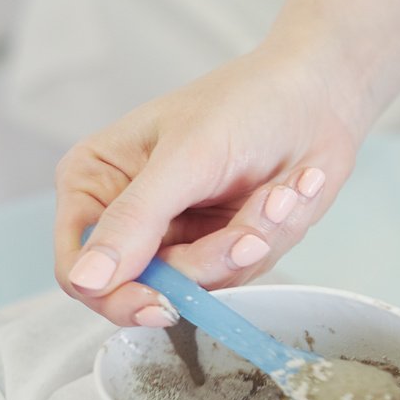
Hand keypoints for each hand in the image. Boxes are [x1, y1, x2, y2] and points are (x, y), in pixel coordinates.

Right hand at [53, 46, 369, 325]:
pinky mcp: (224, 244)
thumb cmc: (246, 103)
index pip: (80, 268)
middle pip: (147, 287)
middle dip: (210, 260)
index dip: (114, 295)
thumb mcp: (187, 157)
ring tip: (280, 193)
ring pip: (203, 283)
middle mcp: (130, 215)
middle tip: (250, 236)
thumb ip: (135, 218)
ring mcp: (181, 234)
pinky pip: (242, 271)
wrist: (319, 97)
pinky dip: (272, 236)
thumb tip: (86, 278)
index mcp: (96, 182)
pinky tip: (289, 192)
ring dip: (252, 240)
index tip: (159, 303)